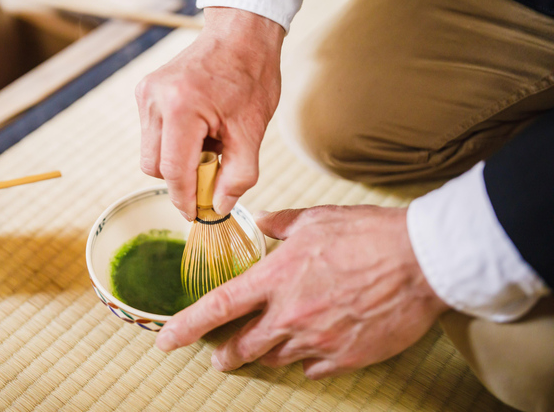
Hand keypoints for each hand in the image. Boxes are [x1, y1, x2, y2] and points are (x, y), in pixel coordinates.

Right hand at [135, 7, 283, 219]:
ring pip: (150, 152)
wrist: (240, 34)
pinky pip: (152, 134)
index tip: (196, 214)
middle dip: (181, 179)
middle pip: (154, 166)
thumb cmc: (250, 77)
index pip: (174, 171)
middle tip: (212, 173)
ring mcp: (146, 94)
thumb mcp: (252, 131)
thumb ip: (238, 175)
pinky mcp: (144, 91)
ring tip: (208, 144)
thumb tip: (218, 207)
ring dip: (176, 160)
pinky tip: (198, 130)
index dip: (185, 199)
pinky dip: (173, 142)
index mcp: (181, 107)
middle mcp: (155, 99)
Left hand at [155, 205, 449, 378]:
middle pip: (243, 347)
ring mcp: (317, 340)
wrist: (421, 260)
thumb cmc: (366, 234)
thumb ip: (277, 224)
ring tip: (267, 346)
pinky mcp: (345, 356)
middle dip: (226, 355)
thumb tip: (258, 220)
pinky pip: (313, 367)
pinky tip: (310, 346)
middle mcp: (290, 315)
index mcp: (276, 279)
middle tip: (220, 357)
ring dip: (267, 352)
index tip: (166, 341)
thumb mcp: (314, 219)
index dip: (185, 328)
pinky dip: (306, 358)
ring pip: (277, 358)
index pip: (217, 308)